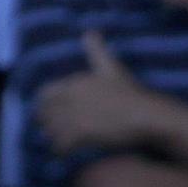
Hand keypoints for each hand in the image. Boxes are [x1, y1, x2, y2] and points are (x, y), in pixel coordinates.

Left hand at [36, 32, 158, 154]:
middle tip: (47, 131)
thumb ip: (97, 50)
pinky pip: (62, 144)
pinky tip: (62, 154)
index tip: (44, 112)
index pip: (45, 93)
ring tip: (54, 144)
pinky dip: (59, 150)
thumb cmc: (130, 91)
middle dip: (44, 123)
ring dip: (51, 138)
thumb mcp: (111, 66)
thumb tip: (90, 32)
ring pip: (51, 130)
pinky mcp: (83, 135)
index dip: (42, 104)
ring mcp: (75, 117)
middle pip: (45, 113)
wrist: (144, 114)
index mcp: (74, 83)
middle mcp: (70, 99)